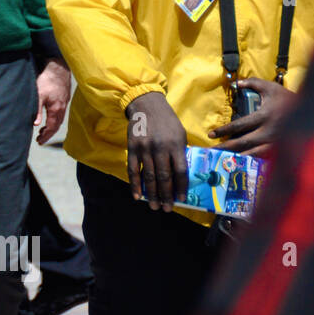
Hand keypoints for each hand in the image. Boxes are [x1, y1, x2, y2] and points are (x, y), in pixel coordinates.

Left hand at [34, 58, 70, 144]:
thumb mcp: (39, 95)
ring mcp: (64, 103)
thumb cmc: (47, 80)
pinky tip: (49, 118)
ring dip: (51, 127)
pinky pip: (60, 113)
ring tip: (43, 131)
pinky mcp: (63, 98)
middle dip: (48, 134)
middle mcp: (62, 108)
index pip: (52, 127)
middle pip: (56, 125)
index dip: (46, 136)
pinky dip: (55, 119)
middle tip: (40, 139)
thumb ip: (37, 110)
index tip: (39, 142)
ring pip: (59, 119)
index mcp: (56, 109)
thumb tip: (35, 124)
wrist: (58, 68)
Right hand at [125, 91, 187, 209]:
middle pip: (164, 177)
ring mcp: (145, 149)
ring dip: (151, 193)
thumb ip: (180, 153)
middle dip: (165, 195)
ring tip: (154, 206)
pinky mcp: (132, 148)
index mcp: (176, 145)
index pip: (180, 171)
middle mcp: (160, 148)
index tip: (181, 199)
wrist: (146, 105)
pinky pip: (133, 170)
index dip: (181, 187)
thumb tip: (180, 176)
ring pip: (148, 176)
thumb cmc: (167, 121)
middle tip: (166, 209)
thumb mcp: (180, 134)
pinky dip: (134, 184)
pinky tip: (136, 196)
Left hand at [210, 77, 296, 156]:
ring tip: (221, 160)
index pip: (239, 125)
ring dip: (236, 157)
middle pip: (242, 143)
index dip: (223, 130)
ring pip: (252, 154)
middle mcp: (269, 132)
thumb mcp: (271, 88)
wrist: (312, 112)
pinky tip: (239, 164)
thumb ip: (253, 83)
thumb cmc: (288, 99)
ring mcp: (276, 143)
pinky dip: (250, 162)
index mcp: (264, 117)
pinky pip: (263, 158)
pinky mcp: (281, 151)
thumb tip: (236, 83)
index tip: (210, 134)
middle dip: (225, 147)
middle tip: (210, 151)